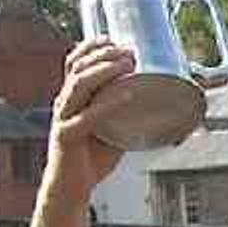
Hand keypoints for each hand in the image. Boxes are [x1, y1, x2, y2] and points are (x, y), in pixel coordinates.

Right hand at [48, 40, 138, 187]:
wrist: (70, 188)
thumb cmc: (92, 158)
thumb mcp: (113, 130)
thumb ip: (128, 116)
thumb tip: (163, 105)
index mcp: (71, 98)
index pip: (73, 63)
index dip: (90, 47)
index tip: (112, 37)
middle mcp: (63, 104)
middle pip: (78, 69)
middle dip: (103, 55)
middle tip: (130, 51)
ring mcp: (64, 119)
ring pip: (79, 86)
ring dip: (104, 71)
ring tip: (127, 64)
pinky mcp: (67, 138)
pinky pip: (88, 117)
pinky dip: (109, 105)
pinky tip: (126, 95)